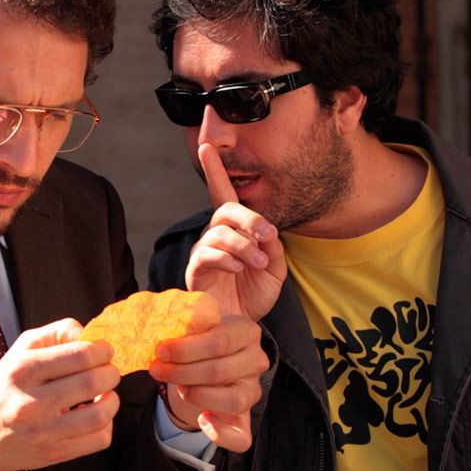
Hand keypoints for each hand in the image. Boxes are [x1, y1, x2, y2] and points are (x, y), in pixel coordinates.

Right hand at [0, 318, 120, 470]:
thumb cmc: (7, 386)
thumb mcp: (21, 350)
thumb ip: (56, 333)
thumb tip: (91, 335)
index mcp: (23, 370)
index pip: (80, 355)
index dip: (103, 351)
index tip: (105, 351)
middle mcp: (31, 402)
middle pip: (93, 383)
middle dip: (111, 373)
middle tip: (108, 371)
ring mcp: (43, 432)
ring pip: (100, 415)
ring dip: (112, 400)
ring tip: (105, 394)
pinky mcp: (54, 454)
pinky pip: (98, 439)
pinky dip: (106, 425)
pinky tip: (94, 415)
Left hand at [150, 314, 267, 452]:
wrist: (197, 368)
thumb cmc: (195, 345)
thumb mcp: (194, 329)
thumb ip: (186, 328)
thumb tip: (162, 336)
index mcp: (246, 332)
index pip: (220, 341)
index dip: (186, 348)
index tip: (160, 351)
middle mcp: (255, 361)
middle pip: (219, 370)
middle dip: (181, 372)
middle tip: (157, 369)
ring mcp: (252, 391)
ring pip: (232, 400)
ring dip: (198, 395)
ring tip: (178, 388)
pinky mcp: (244, 419)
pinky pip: (240, 436)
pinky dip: (220, 433)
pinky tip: (202, 420)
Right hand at [186, 143, 286, 321]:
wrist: (241, 325)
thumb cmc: (254, 295)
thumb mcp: (275, 269)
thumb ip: (273, 247)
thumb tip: (266, 229)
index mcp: (234, 230)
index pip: (223, 194)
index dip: (214, 170)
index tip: (206, 146)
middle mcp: (215, 235)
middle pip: (225, 209)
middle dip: (249, 217)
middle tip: (267, 234)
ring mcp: (203, 252)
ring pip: (219, 232)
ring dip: (243, 244)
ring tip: (257, 262)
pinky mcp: (196, 271)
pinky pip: (208, 255)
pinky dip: (228, 259)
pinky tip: (239, 268)